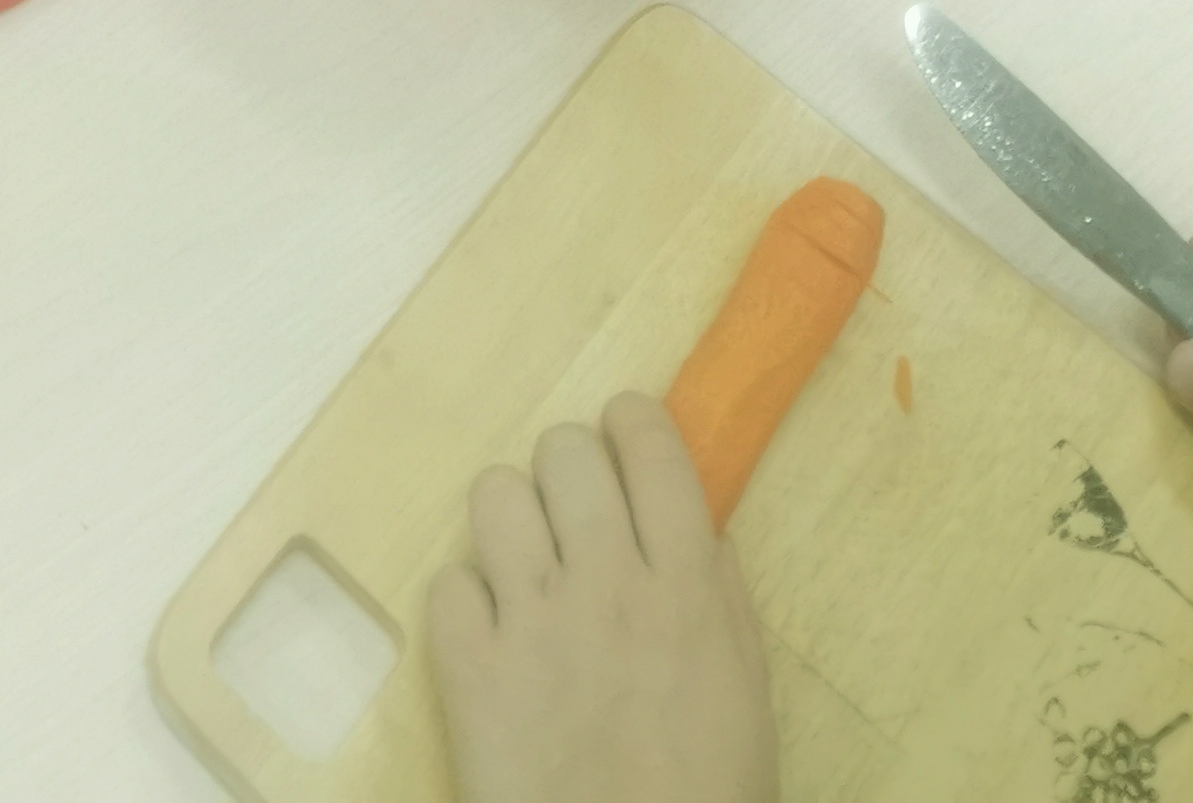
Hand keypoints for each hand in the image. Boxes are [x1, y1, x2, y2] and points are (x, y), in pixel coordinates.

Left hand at [429, 396, 779, 802]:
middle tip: (576, 519)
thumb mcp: (744, 688)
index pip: (649, 441)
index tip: (625, 443)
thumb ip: (717, 592)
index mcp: (685, 586)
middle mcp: (606, 582)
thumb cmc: (705, 792)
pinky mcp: (470, 671)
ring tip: (526, 569)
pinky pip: (448, 584)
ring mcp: (531, 622)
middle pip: (564, 450)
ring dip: (512, 523)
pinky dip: (468, 608)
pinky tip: (492, 642)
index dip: (631, 425)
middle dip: (569, 471)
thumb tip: (691, 515)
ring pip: (494, 494)